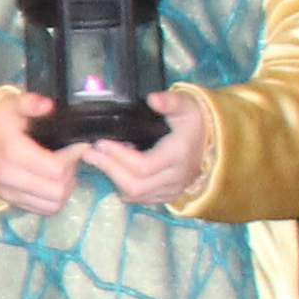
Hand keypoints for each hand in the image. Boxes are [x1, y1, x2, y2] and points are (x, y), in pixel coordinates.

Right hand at [0, 95, 86, 214]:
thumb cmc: (1, 120)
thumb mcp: (14, 104)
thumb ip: (31, 102)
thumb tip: (48, 105)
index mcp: (12, 152)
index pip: (56, 168)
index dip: (74, 157)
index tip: (79, 145)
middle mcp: (9, 177)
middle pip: (57, 189)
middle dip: (71, 173)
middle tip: (72, 158)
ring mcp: (8, 192)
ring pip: (53, 203)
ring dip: (65, 189)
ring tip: (65, 171)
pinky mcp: (10, 201)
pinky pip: (43, 210)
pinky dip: (54, 200)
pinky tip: (54, 183)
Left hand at [86, 88, 214, 208]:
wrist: (209, 140)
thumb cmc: (193, 121)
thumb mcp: (186, 104)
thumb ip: (170, 101)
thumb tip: (153, 99)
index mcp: (179, 155)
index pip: (144, 166)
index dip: (119, 156)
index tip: (100, 143)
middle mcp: (176, 178)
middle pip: (136, 185)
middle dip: (109, 169)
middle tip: (90, 153)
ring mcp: (172, 189)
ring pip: (136, 195)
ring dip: (113, 179)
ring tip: (98, 160)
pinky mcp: (167, 195)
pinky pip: (140, 199)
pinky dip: (123, 187)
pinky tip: (113, 170)